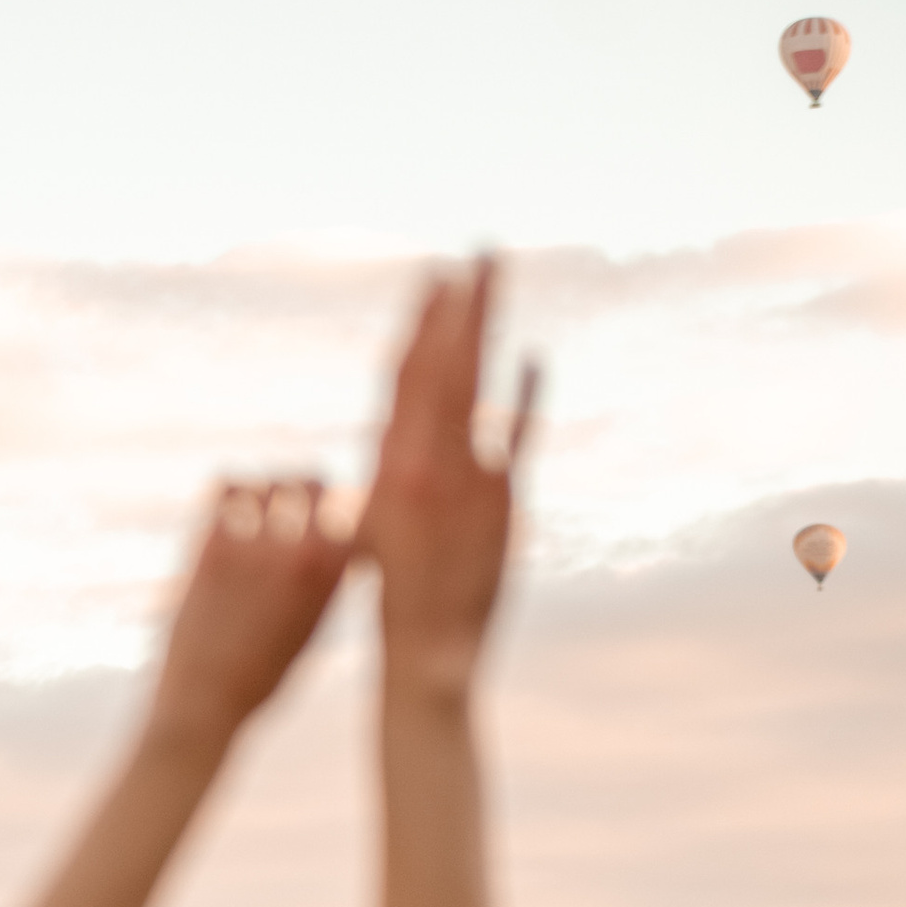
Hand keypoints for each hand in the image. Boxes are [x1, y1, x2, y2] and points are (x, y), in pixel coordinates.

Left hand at [147, 478, 353, 752]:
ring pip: (268, 479)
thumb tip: (336, 532)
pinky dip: (231, 491)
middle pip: (310, 479)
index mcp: (334, 575)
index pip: (350, 503)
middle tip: (290, 504)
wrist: (205, 702)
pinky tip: (230, 510)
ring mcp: (254, 546)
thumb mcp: (313, 624)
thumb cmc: (262, 673)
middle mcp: (301, 553)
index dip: (337, 503)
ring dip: (266, 489)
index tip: (324, 512)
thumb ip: (327, 575)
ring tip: (258, 510)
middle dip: (303, 487)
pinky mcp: (210, 545)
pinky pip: (226, 487)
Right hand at [358, 261, 534, 696]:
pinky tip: (532, 356)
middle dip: (459, 307)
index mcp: (389, 466)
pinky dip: (523, 394)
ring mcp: (465, 477)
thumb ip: (388, 474)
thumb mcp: (373, 527)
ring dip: (487, 327)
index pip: (405, 377)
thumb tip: (392, 437)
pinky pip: (513, 434)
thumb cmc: (394, 595)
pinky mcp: (499, 500)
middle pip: (443, 365)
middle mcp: (426, 462)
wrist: (427, 651)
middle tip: (476, 255)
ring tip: (497, 280)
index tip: (435, 280)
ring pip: (475, 383)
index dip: (422, 324)